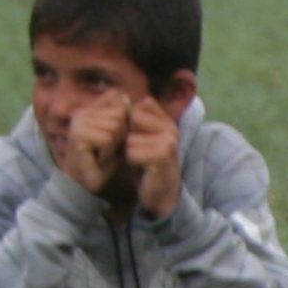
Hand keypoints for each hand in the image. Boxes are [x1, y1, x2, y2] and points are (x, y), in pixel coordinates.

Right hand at [56, 92, 128, 198]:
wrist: (85, 182)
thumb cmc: (102, 159)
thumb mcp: (116, 134)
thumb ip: (119, 115)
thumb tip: (124, 95)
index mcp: (90, 109)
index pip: (120, 103)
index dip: (125, 125)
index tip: (113, 140)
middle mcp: (82, 113)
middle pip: (120, 115)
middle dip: (120, 136)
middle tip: (107, 149)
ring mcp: (78, 123)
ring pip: (115, 126)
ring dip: (114, 145)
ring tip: (102, 153)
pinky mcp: (78, 136)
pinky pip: (107, 138)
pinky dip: (107, 152)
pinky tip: (98, 158)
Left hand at [124, 93, 183, 218]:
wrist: (160, 193)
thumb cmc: (145, 164)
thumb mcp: (136, 135)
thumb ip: (131, 115)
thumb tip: (117, 94)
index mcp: (165, 120)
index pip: (136, 107)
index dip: (126, 122)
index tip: (131, 138)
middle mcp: (170, 127)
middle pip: (131, 119)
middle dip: (125, 135)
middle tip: (134, 151)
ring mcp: (168, 141)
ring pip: (129, 137)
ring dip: (128, 151)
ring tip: (138, 161)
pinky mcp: (163, 155)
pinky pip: (132, 151)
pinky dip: (131, 161)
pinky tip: (141, 168)